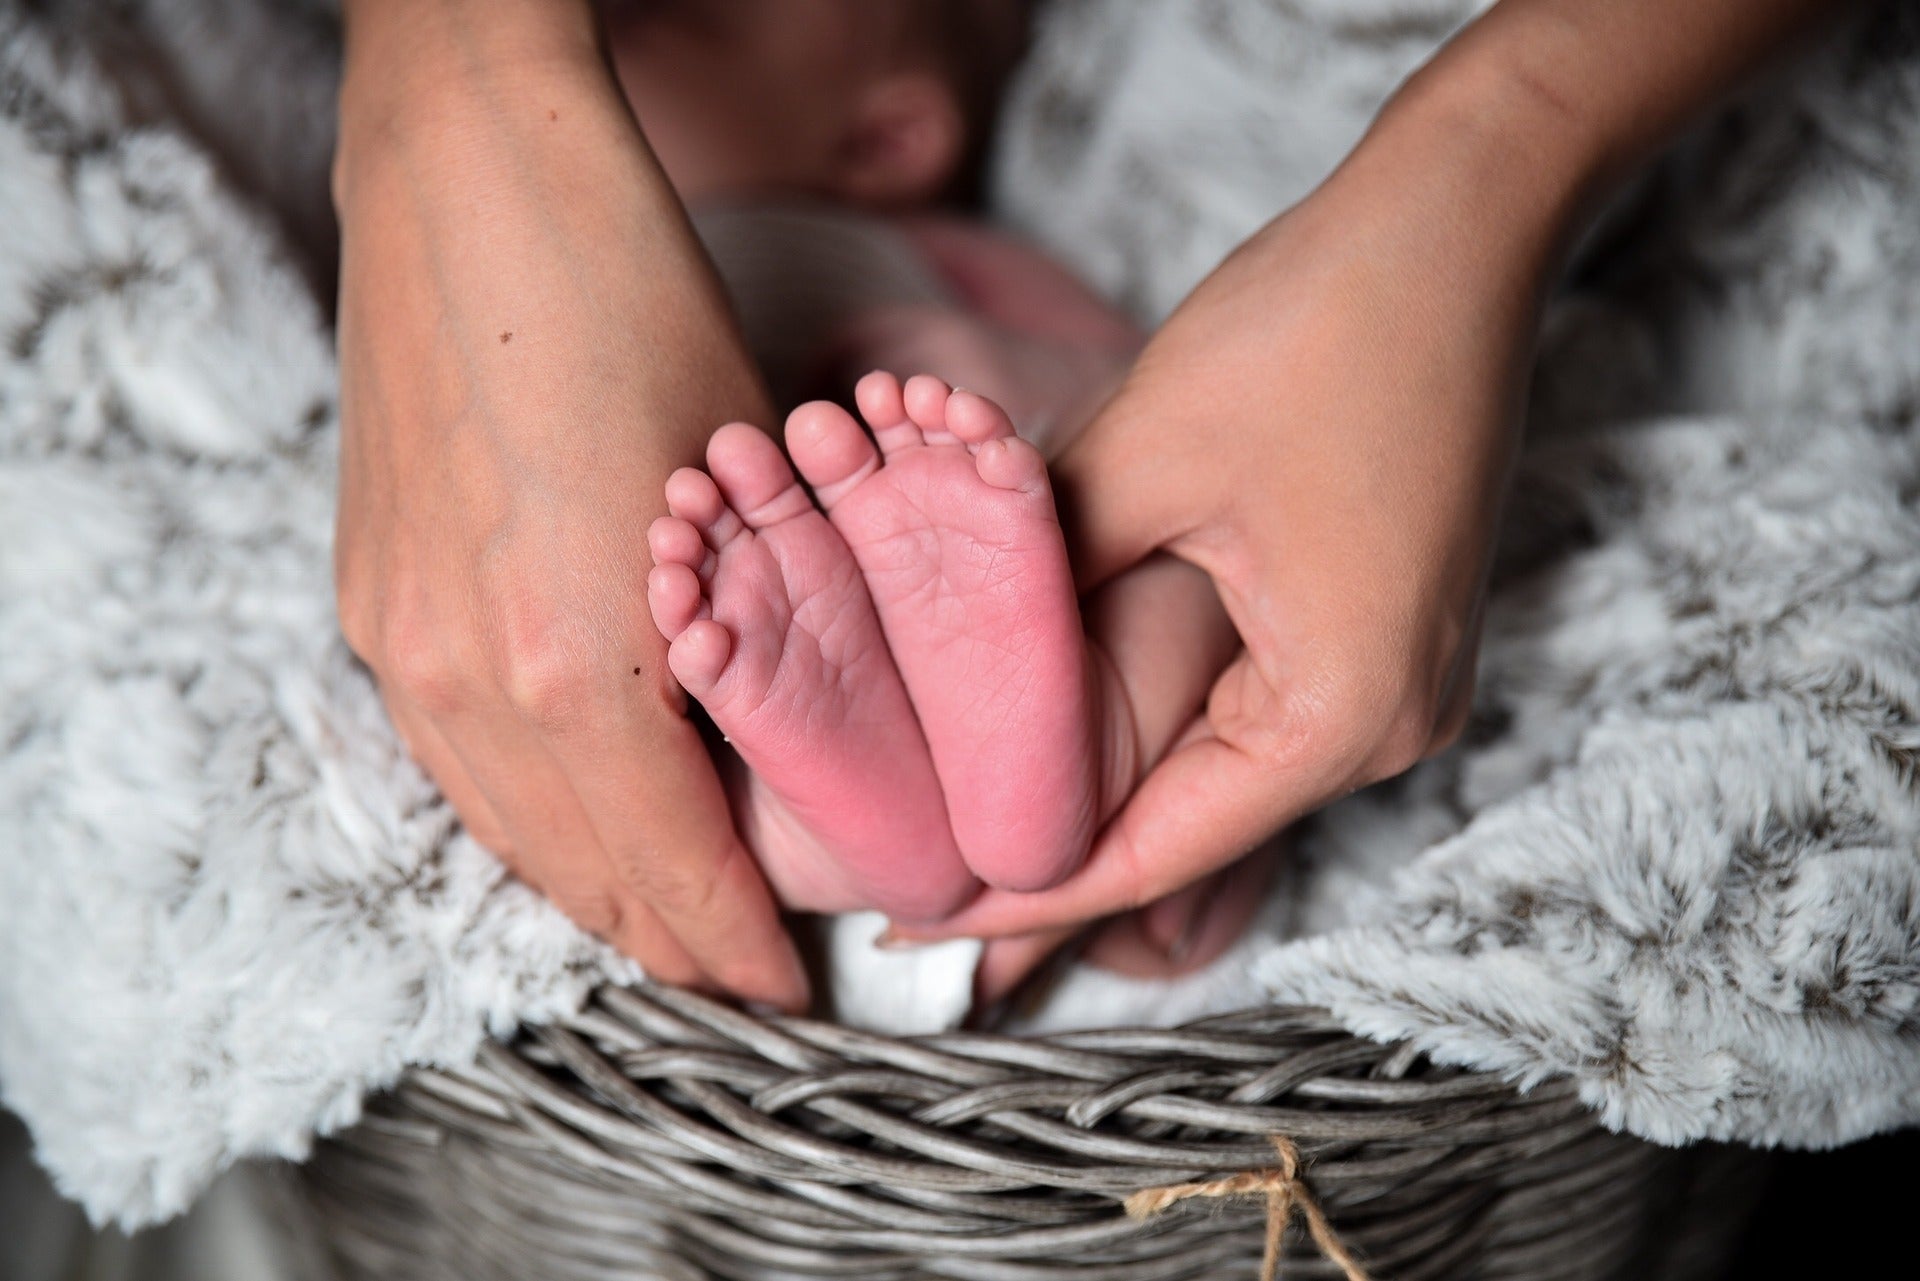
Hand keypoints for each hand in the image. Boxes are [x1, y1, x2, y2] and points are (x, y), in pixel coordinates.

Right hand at [332, 0, 804, 1006]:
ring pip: (502, 827)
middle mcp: (468, 675)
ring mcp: (399, 639)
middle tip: (737, 982)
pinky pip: (451, 758)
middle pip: (578, 870)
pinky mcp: (368, 598)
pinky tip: (572, 822)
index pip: (672, 859)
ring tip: (663, 928)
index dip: (732, 939)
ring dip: (589, 890)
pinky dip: (523, 814)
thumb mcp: (738, 481)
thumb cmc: (631, 301)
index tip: (782, 990)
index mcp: (579, 657)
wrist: (470, 184)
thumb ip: (748, 628)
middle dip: (666, 940)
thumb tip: (780, 730)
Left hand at [901, 72, 1566, 943]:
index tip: (916, 928)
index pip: (1150, 854)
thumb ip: (1041, 580)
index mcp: (1341, 714)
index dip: (1024, 899)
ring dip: (1105, 780)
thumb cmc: (1321, 325)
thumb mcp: (1143, 460)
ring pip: (1220, 770)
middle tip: (919, 881)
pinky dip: (1162, 722)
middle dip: (1052, 849)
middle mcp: (1390, 723)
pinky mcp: (1383, 626)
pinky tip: (1072, 721)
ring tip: (974, 808)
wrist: (1457, 223)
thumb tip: (950, 656)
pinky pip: (1257, 709)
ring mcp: (1398, 676)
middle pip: (1190, 828)